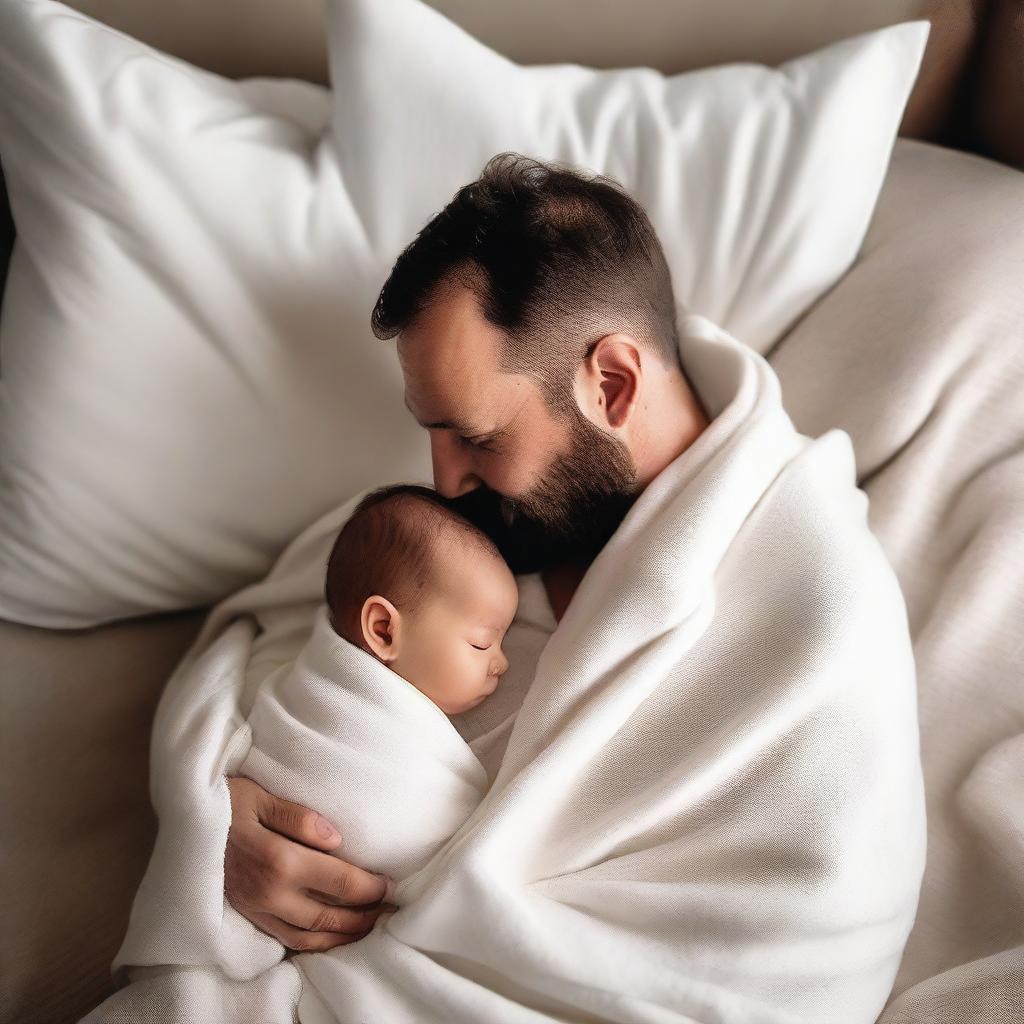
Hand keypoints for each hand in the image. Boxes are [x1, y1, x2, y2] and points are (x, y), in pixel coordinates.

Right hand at [225, 776, 396, 951]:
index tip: (390, 885)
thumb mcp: (261, 797)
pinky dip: (313, 944)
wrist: (183, 823)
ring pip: (308, 937)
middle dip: (363, 917)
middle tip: (388, 911)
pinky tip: (330, 936)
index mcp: (279, 860)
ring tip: (367, 928)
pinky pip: (285, 939)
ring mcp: (256, 909)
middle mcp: (269, 893)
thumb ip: (300, 818)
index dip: (369, 887)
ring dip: (341, 936)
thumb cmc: (225, 801)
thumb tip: (338, 840)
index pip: (338, 882)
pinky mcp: (247, 915)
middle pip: (328, 917)